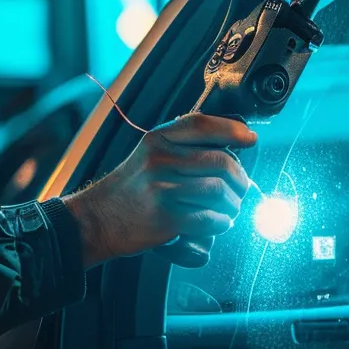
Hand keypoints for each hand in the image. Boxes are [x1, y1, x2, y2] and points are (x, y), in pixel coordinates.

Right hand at [62, 113, 256, 265]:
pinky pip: (210, 219)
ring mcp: (163, 189)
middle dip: (240, 179)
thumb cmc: (130, 189)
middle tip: (240, 189)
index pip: (202, 125)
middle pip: (221, 162)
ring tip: (228, 209)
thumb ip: (183, 147)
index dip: (232, 130)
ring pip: (220, 192)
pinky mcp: (167, 218)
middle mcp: (160, 160)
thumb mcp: (149, 155)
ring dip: (232, 205)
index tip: (251, 140)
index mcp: (157, 140)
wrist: (97, 220)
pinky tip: (216, 222)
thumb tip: (233, 146)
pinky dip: (220, 223)